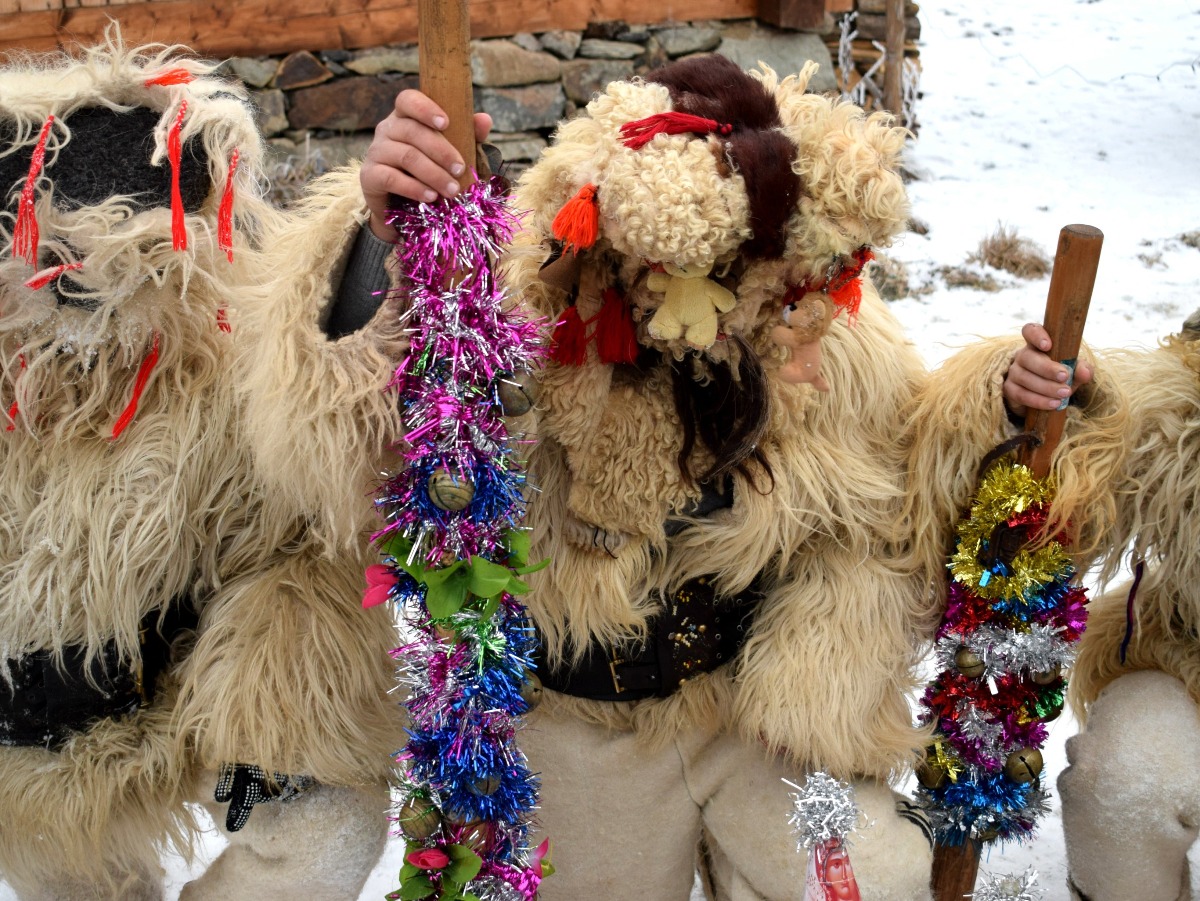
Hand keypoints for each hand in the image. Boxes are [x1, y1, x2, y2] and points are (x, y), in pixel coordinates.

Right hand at [360, 90, 491, 240]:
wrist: (402, 209)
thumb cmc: (430, 174)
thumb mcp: (451, 154)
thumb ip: (467, 136)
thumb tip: (485, 119)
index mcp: (406, 117)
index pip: (408, 100)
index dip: (425, 108)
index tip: (446, 123)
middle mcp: (387, 129)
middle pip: (412, 131)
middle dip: (441, 151)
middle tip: (460, 169)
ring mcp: (376, 152)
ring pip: (406, 156)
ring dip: (433, 174)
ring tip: (452, 190)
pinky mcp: (369, 176)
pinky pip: (391, 178)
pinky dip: (414, 188)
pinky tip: (431, 197)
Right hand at [1003, 322, 1093, 418]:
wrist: (1043, 397)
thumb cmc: (1059, 377)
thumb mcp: (1074, 371)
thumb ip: (1081, 369)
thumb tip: (1084, 372)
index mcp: (1037, 344)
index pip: (1030, 331)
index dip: (1036, 335)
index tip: (1048, 345)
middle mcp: (1022, 356)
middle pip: (1027, 357)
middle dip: (1047, 368)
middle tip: (1065, 376)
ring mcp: (1013, 373)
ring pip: (1025, 377)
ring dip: (1046, 387)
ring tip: (1064, 393)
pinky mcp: (1009, 390)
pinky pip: (1021, 394)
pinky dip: (1038, 400)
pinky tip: (1054, 404)